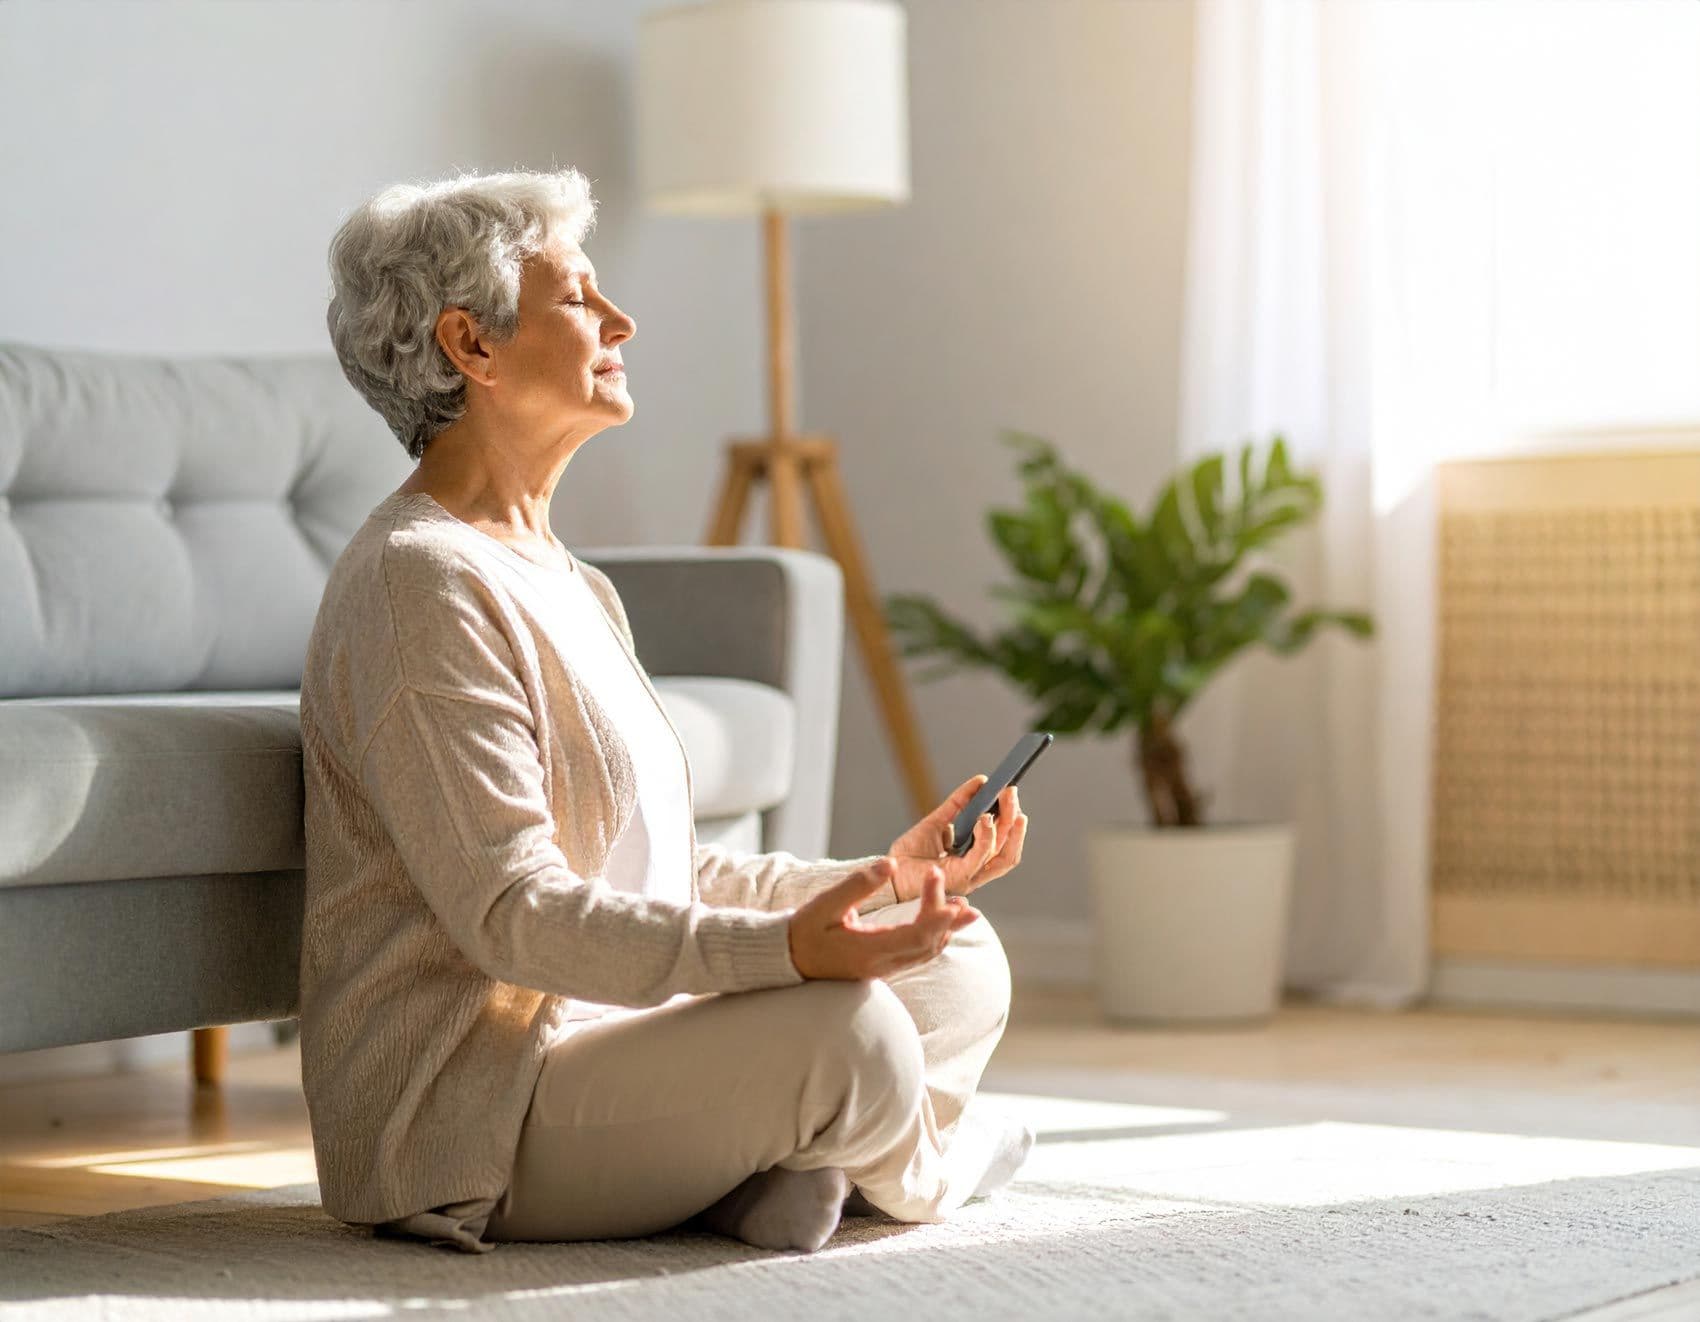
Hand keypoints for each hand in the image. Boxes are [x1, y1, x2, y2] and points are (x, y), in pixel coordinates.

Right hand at [788, 859, 979, 980]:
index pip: (916, 934)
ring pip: (926, 953)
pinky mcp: (882, 967)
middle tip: (964, 899)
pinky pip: (917, 956)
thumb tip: (890, 863)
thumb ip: (858, 884)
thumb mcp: (826, 904)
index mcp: (869, 949)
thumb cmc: (804, 930)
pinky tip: (941, 925)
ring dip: (946, 931)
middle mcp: (881, 964)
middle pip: (928, 945)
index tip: (940, 885)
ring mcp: (883, 968)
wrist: (789, 959)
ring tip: (965, 910)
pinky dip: (934, 939)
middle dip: (949, 921)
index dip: (935, 912)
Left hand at [885, 774, 1029, 902]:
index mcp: (973, 861)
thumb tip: (980, 782)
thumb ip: (958, 804)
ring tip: (1006, 801)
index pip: (1003, 844)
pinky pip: (980, 856)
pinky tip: (984, 818)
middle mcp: (976, 872)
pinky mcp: (959, 877)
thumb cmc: (910, 855)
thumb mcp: (937, 822)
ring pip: (1002, 856)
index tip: (1010, 794)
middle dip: (1013, 819)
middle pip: (1007, 849)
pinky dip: (986, 836)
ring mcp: (970, 877)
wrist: (888, 875)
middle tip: (1011, 792)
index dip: (1011, 821)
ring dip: (1008, 827)